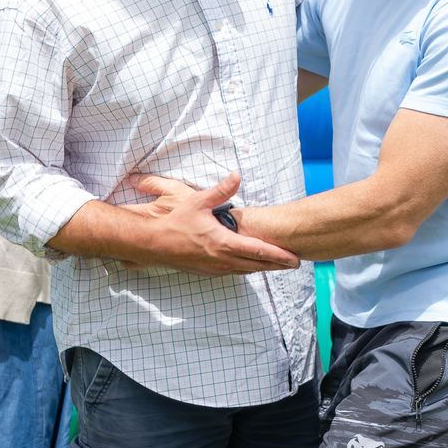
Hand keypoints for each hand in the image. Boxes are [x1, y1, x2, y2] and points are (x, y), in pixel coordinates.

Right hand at [124, 172, 299, 275]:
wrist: (153, 244)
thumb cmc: (175, 223)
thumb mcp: (198, 202)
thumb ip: (221, 190)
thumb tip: (237, 176)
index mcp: (224, 244)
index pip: (259, 252)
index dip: (279, 256)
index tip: (295, 259)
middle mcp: (223, 260)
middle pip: (257, 265)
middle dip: (277, 265)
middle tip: (294, 264)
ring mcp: (215, 269)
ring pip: (246, 271)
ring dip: (262, 268)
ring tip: (278, 265)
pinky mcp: (207, 271)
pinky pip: (233, 272)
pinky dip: (246, 269)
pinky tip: (251, 266)